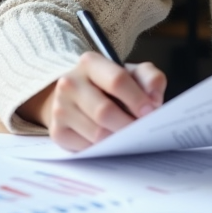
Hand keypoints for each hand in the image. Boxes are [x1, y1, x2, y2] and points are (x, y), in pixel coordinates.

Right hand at [16, 52, 166, 151]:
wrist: (79, 97)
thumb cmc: (111, 86)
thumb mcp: (133, 74)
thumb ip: (150, 78)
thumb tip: (154, 99)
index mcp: (90, 63)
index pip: (116, 80)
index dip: (137, 99)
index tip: (151, 111)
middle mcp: (69, 83)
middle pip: (104, 111)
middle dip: (128, 124)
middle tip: (142, 131)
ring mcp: (60, 108)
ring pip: (96, 133)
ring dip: (118, 139)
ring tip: (129, 137)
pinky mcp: (57, 132)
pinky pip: (87, 148)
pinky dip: (104, 149)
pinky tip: (111, 142)